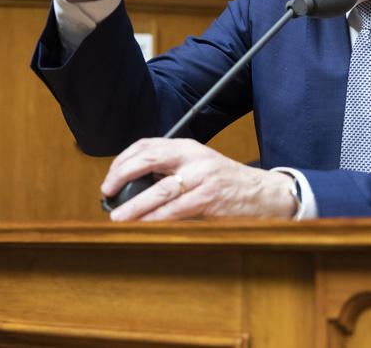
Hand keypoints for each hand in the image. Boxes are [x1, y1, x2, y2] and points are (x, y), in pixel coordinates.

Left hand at [101, 137, 297, 221]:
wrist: (263, 194)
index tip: (110, 178)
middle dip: (121, 175)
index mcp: (187, 147)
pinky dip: (156, 219)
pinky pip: (175, 210)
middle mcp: (194, 156)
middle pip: (148, 158)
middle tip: (107, 192)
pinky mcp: (210, 197)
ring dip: (134, 206)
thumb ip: (171, 171)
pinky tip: (143, 226)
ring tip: (118, 217)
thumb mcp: (198, 166)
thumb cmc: (226, 184)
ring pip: (159, 190)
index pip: (147, 145)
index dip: (123, 160)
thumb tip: (134, 188)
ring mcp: (202, 176)